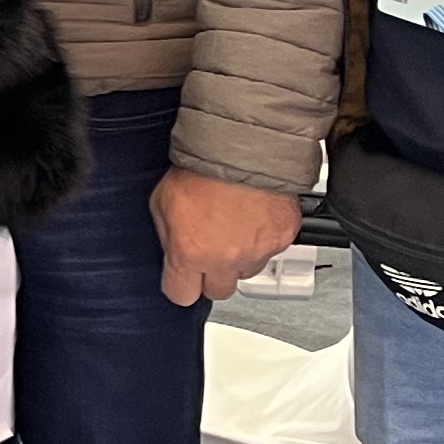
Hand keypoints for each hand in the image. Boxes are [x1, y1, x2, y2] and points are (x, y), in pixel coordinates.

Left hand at [152, 169, 298, 307]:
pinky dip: (262, 238)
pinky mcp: (282, 238)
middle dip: (211, 275)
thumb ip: (167, 236)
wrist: (241, 148)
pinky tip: (251, 217)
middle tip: (209, 249)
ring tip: (232, 227)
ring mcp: (257, 251)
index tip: (181, 276)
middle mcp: (225, 260)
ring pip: (247, 271)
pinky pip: (271, 250)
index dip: (180, 284)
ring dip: (239, 258)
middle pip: (218, 291)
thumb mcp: (161, 202)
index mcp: (190, 254)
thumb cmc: (200, 169)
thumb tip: (172, 252)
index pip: (181, 295)